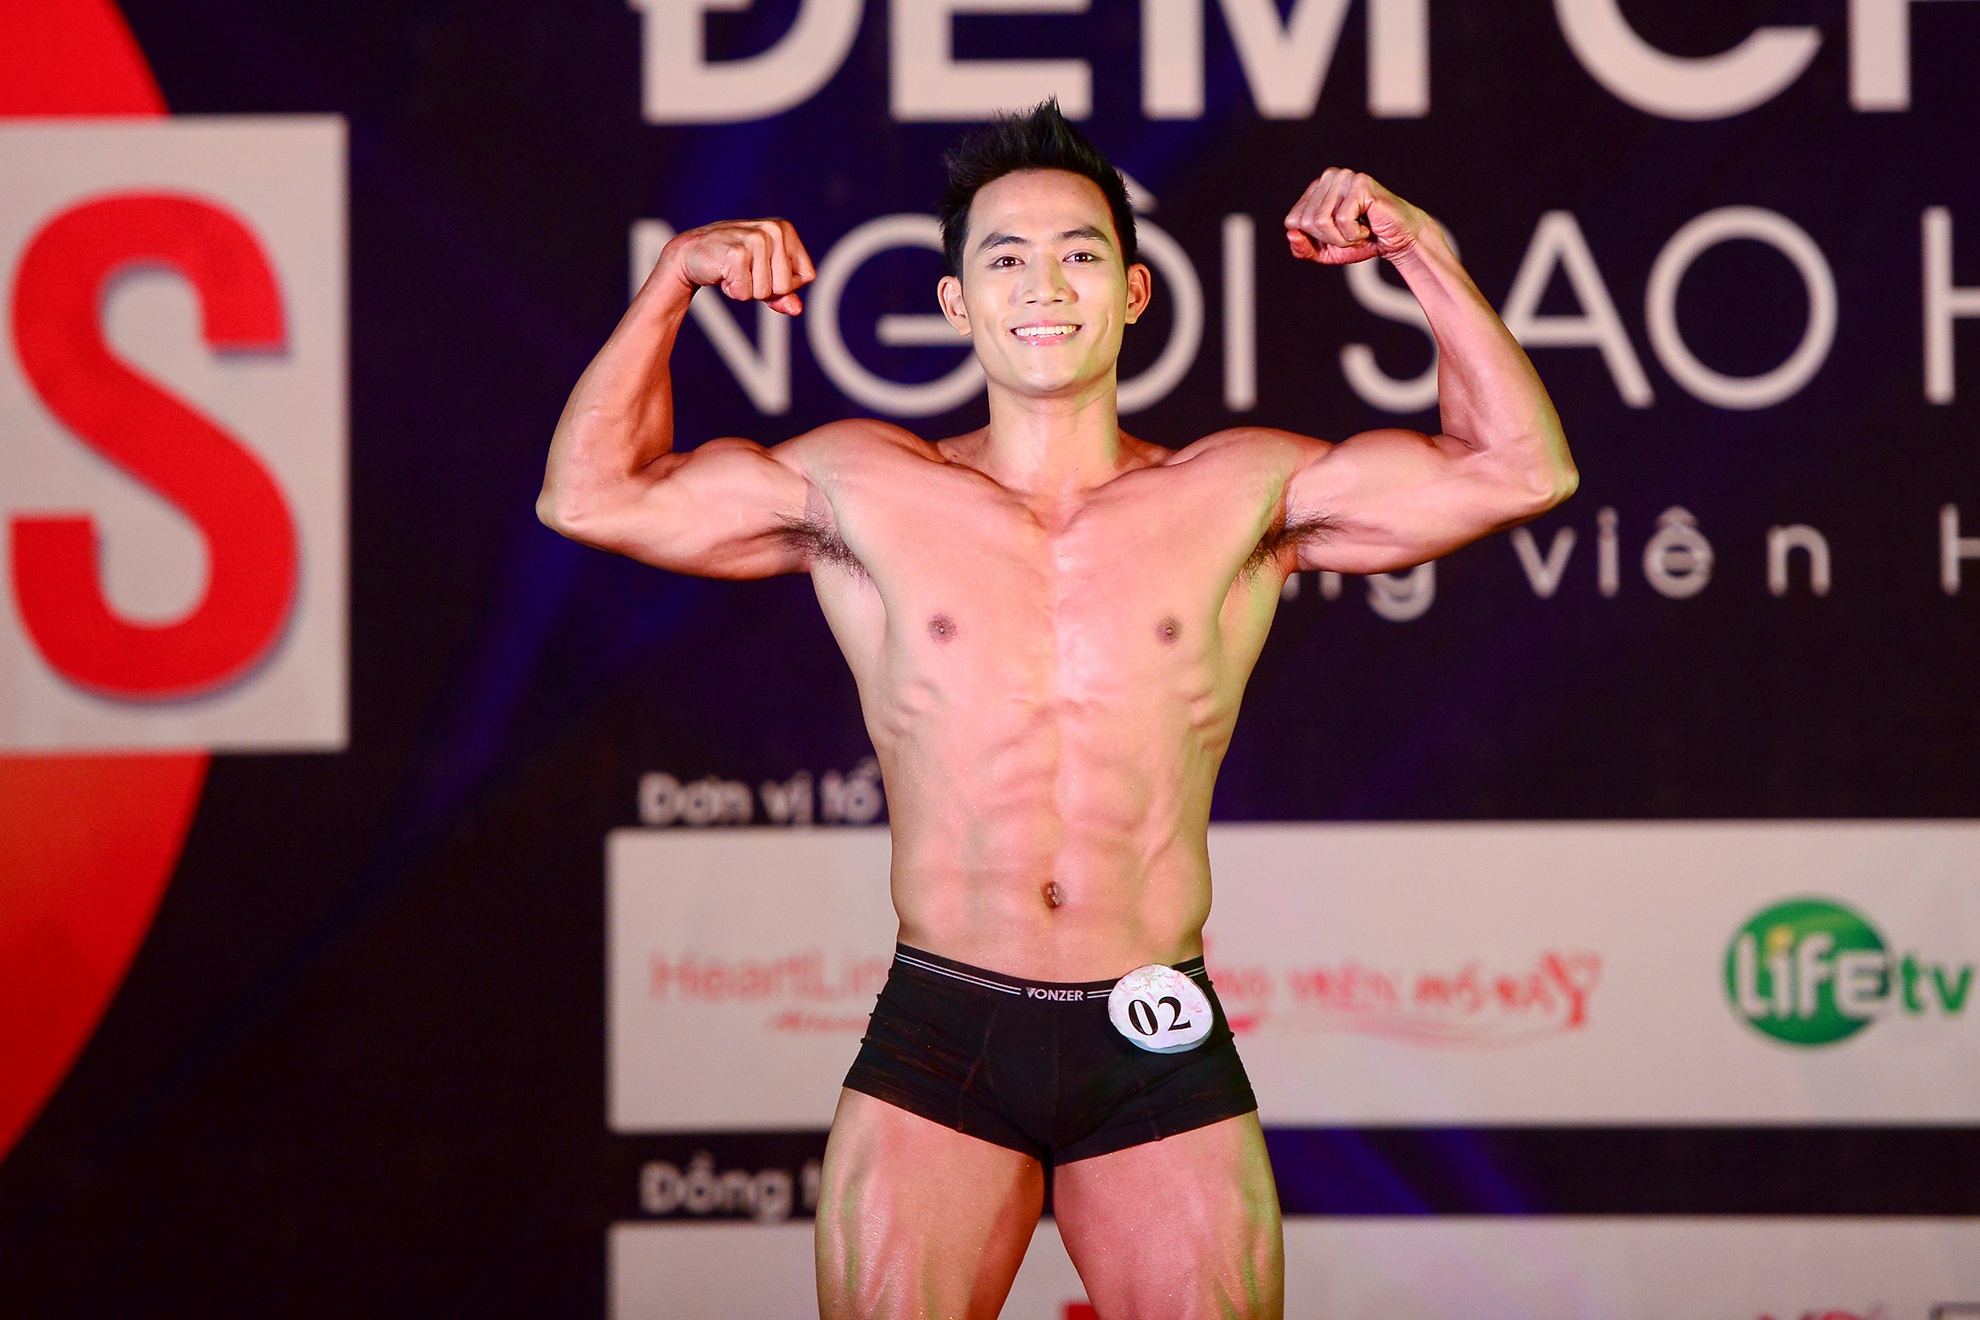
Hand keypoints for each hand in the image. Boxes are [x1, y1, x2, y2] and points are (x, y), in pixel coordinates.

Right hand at [666, 218, 815, 314]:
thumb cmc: (733, 263)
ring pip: (765, 292)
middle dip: (764, 290)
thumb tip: (797, 309)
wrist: (691, 252)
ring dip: (746, 290)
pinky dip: (732, 291)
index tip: (766, 273)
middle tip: (745, 272)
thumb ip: (784, 294)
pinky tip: (723, 273)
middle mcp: (773, 230)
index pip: (807, 275)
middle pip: (786, 287)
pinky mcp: (736, 254)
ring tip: (733, 271)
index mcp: (785, 229)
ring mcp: (755, 240)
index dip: (787, 285)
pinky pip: (745, 293)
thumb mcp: (764, 276)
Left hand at [1284, 169, 1427, 266]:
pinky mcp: (1360, 184)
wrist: (1398, 240)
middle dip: (1329, 239)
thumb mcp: (1326, 251)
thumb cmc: (1363, 241)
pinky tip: (1368, 227)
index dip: (1313, 238)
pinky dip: (1354, 234)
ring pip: (1321, 221)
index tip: (1336, 235)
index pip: (1293, 220)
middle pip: (1306, 222)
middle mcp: (1329, 176)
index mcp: (1317, 188)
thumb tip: (1291, 235)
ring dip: (1342, 238)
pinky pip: (1341, 220)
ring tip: (1359, 231)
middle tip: (1350, 235)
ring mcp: (1345, 177)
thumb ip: (1303, 249)